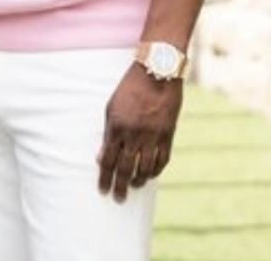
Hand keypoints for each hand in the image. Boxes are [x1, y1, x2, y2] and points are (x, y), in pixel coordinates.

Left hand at [96, 64, 183, 201]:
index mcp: (116, 127)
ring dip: (139, 181)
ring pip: (145, 168)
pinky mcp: (168, 134)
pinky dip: (155, 171)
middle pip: (125, 169)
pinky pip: (162, 160)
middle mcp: (134, 134)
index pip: (108, 160)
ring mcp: (152, 135)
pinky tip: (150, 175)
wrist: (157, 71)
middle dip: (120, 186)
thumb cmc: (130, 87)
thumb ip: (108, 133)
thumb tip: (102, 157)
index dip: (105, 178)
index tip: (103, 190)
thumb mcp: (112, 107)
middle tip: (118, 198)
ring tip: (134, 186)